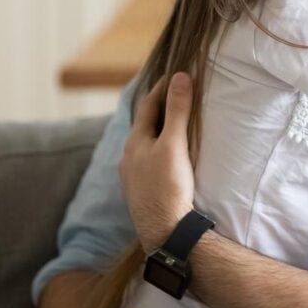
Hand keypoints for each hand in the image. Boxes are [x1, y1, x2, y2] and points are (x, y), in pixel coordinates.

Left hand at [120, 72, 196, 252]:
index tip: (175, 75)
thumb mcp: (174, 144)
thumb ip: (178, 110)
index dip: (162, 88)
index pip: (148, 105)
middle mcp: (128, 157)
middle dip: (159, 110)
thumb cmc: (168, 186)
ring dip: (158, 133)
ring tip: (174, 128)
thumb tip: (180, 77)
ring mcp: (132, 177)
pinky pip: (148, 164)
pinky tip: (167, 161)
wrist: (164, 232)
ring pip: (144, 146)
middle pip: (144, 125)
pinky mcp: (140, 193)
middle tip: (176, 97)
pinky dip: (158, 153)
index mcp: (134, 141)